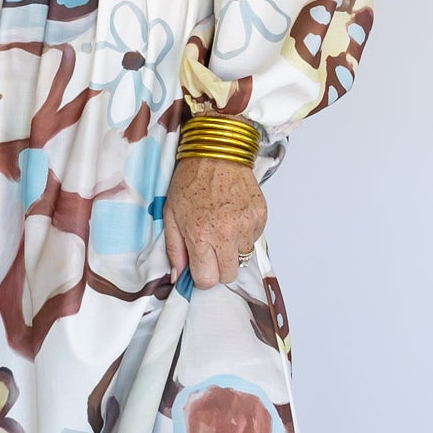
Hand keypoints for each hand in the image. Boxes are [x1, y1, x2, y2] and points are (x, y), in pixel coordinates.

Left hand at [163, 155, 266, 287]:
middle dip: (218, 267)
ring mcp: (247, 225)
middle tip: (211, 248)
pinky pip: (254, 239)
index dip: (202, 275)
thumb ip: (175, 250)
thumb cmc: (191, 181)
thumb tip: (179, 278)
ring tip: (222, 226)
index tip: (199, 265)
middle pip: (229, 275)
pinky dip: (244, 234)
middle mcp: (227, 234)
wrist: (217, 152)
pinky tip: (233, 216)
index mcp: (201, 235)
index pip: (208, 280)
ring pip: (243, 258)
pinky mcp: (261, 216)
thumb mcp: (171, 215)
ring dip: (232, 249)